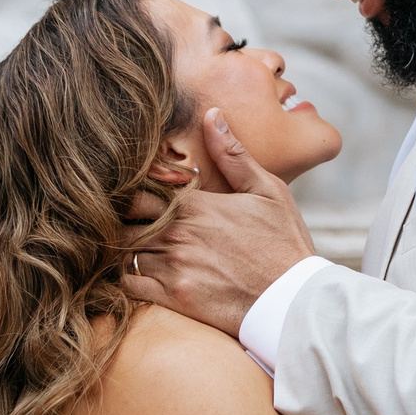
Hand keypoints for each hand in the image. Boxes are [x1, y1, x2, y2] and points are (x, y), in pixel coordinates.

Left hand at [120, 109, 317, 336]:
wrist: (291, 299)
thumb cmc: (283, 242)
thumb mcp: (268, 190)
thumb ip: (234, 155)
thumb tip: (212, 116)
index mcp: (194, 204)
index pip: (139, 190)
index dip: (132, 191)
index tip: (136, 194)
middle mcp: (176, 233)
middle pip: (125, 219)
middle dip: (124, 218)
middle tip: (130, 220)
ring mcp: (173, 267)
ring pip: (124, 250)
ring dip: (126, 246)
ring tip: (133, 243)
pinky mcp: (174, 297)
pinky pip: (130, 283)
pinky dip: (127, 275)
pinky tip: (140, 270)